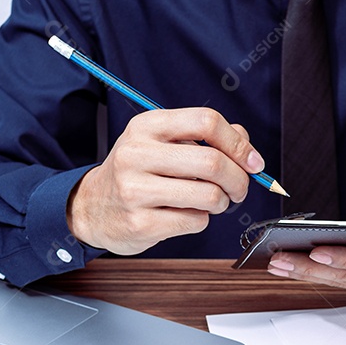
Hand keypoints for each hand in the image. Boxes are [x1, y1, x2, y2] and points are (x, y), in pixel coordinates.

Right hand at [67, 108, 263, 253]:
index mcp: (147, 126)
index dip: (238, 143)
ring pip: (209, 195)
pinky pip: (196, 221)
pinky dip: (201, 220)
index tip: (253, 162)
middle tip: (238, 189)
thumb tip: (248, 147)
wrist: (92, 208)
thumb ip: (206, 139)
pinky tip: (184, 214)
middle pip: (212, 162)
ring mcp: (135, 189)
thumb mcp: (163, 144)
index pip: (206, 121)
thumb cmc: (138, 173)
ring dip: (221, 202)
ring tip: (210, 202)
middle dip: (238, 179)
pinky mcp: (140, 223)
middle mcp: (137, 153)